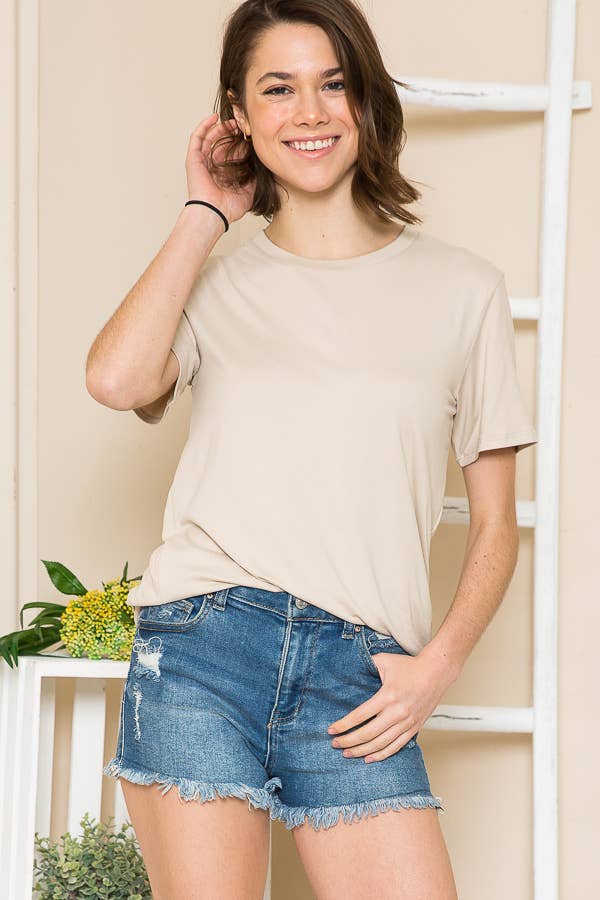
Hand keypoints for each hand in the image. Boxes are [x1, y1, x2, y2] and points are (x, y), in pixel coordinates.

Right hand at [185, 112, 256, 225]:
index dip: (239, 142)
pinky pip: (197, 137)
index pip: (230, 152)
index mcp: (223, 173)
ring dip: (220, 127)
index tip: (250, 135)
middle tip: (242, 125)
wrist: (215, 212)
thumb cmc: (228, 208)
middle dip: (231, 132)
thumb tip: (262, 165)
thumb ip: (255, 177)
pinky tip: (214, 118)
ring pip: (209, 137)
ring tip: (232, 121)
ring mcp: (202, 161)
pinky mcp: (193, 158)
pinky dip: (204, 126)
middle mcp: (212, 166)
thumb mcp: (250, 191)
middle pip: (220, 143)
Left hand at [327, 652, 449, 762]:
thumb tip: (348, 668)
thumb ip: (366, 665)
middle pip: (368, 734)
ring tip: (347, 753)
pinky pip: (396, 747)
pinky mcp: (415, 728)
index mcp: (387, 696)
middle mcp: (397, 712)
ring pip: (381, 744)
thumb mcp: (384, 660)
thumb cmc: (409, 666)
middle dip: (349, 741)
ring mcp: (407, 723)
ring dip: (362, 751)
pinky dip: (382, 755)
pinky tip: (369, 758)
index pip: (360, 716)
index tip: (331, 730)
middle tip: (335, 744)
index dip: (344, 725)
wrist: (436, 672)